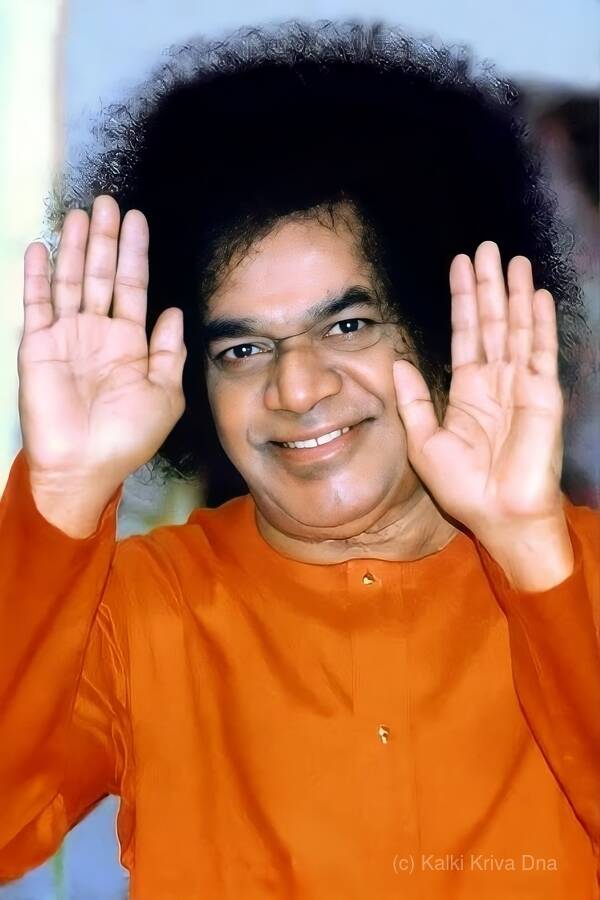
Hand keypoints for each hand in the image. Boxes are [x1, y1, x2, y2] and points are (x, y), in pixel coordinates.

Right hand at [18, 195, 186, 498]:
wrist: (85, 465)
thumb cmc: (128, 436)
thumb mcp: (165, 393)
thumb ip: (170, 351)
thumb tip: (173, 310)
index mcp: (130, 343)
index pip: (132, 287)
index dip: (134, 253)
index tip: (137, 219)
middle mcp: (97, 333)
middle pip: (101, 274)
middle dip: (105, 239)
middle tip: (108, 201)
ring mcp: (66, 336)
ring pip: (71, 280)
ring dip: (75, 246)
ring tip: (81, 212)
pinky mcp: (38, 344)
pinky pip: (37, 302)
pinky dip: (38, 275)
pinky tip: (43, 246)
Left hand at [393, 240, 564, 543]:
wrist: (498, 515)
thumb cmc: (463, 487)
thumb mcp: (424, 442)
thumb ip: (413, 400)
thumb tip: (397, 361)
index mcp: (468, 391)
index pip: (465, 334)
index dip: (462, 299)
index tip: (459, 265)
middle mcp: (496, 382)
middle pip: (491, 322)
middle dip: (488, 285)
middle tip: (486, 247)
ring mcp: (522, 386)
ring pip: (517, 328)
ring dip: (515, 294)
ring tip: (513, 259)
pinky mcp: (543, 395)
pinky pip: (541, 352)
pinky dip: (539, 322)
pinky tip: (537, 295)